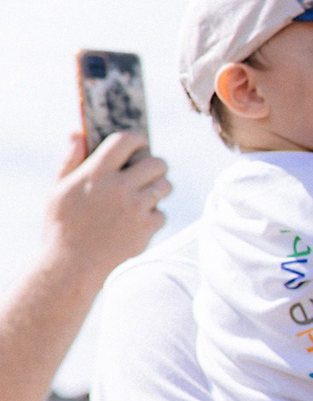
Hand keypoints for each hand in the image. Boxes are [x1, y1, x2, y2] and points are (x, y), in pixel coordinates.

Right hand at [44, 131, 169, 282]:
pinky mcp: (146, 227)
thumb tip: (77, 134)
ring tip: (142, 198)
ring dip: (157, 190)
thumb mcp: (58, 190)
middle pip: (157, 162)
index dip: (137, 138)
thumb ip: (70, 161)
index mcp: (95, 173)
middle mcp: (118, 187)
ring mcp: (135, 207)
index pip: (126, 140)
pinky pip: (162, 213)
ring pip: (165, 186)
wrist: (72, 266)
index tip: (140, 142)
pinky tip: (135, 223)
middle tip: (147, 173)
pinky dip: (153, 218)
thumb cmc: (62, 226)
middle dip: (154, 166)